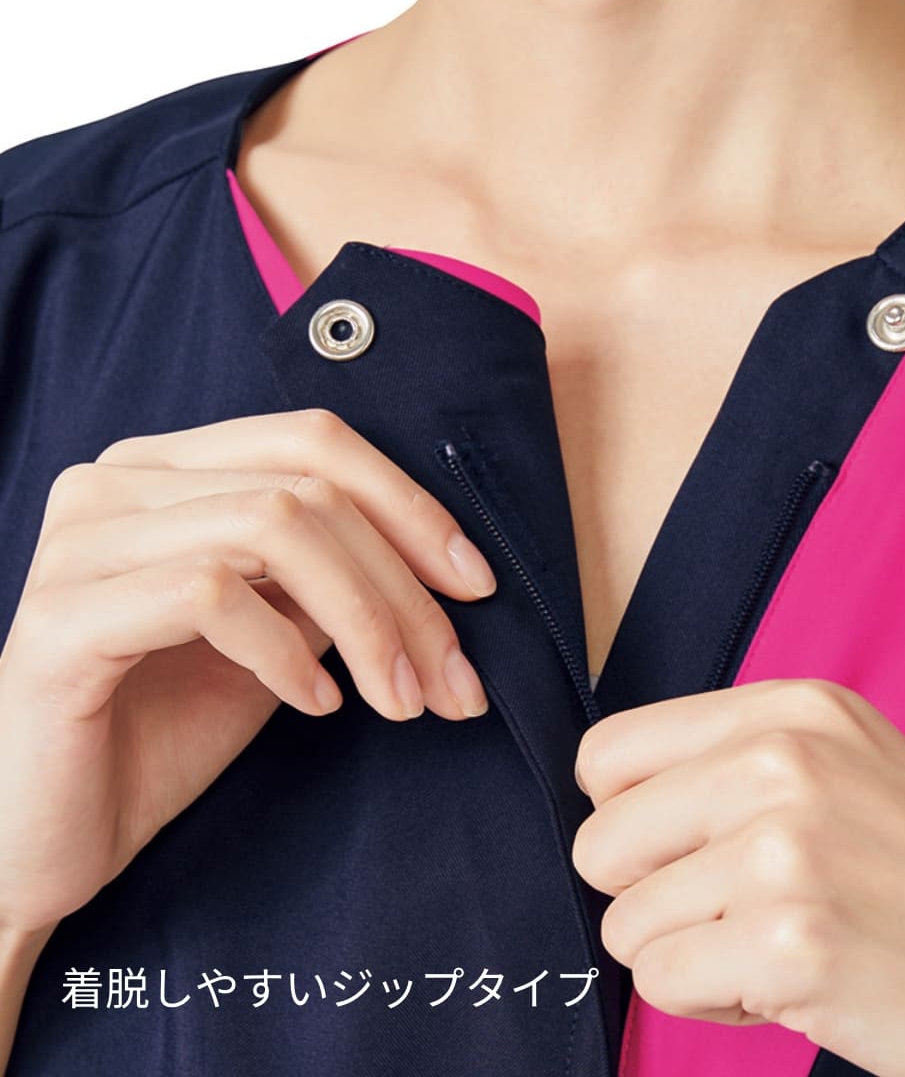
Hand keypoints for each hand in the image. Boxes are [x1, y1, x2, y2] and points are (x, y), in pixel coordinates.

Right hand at [0, 408, 495, 937]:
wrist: (52, 836)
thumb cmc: (164, 728)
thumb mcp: (277, 636)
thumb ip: (332, 578)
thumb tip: (439, 563)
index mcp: (169, 470)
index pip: (314, 441)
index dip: (411, 506)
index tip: (477, 586)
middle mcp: (117, 482)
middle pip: (308, 487)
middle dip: (404, 584)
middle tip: (453, 677)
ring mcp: (82, 542)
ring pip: (273, 527)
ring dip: (364, 620)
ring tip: (399, 699)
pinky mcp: (61, 617)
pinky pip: (211, 595)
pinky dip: (286, 651)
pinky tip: (315, 704)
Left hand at [571, 678, 904, 1075]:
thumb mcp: (844, 766)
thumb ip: (729, 764)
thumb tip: (605, 801)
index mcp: (788, 709)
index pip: (607, 753)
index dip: (627, 819)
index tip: (679, 852)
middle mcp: (780, 760)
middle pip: (601, 843)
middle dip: (650, 896)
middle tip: (735, 914)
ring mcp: (785, 848)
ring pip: (626, 924)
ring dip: (690, 956)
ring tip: (781, 947)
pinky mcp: (789, 943)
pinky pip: (663, 985)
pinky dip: (714, 1004)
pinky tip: (792, 987)